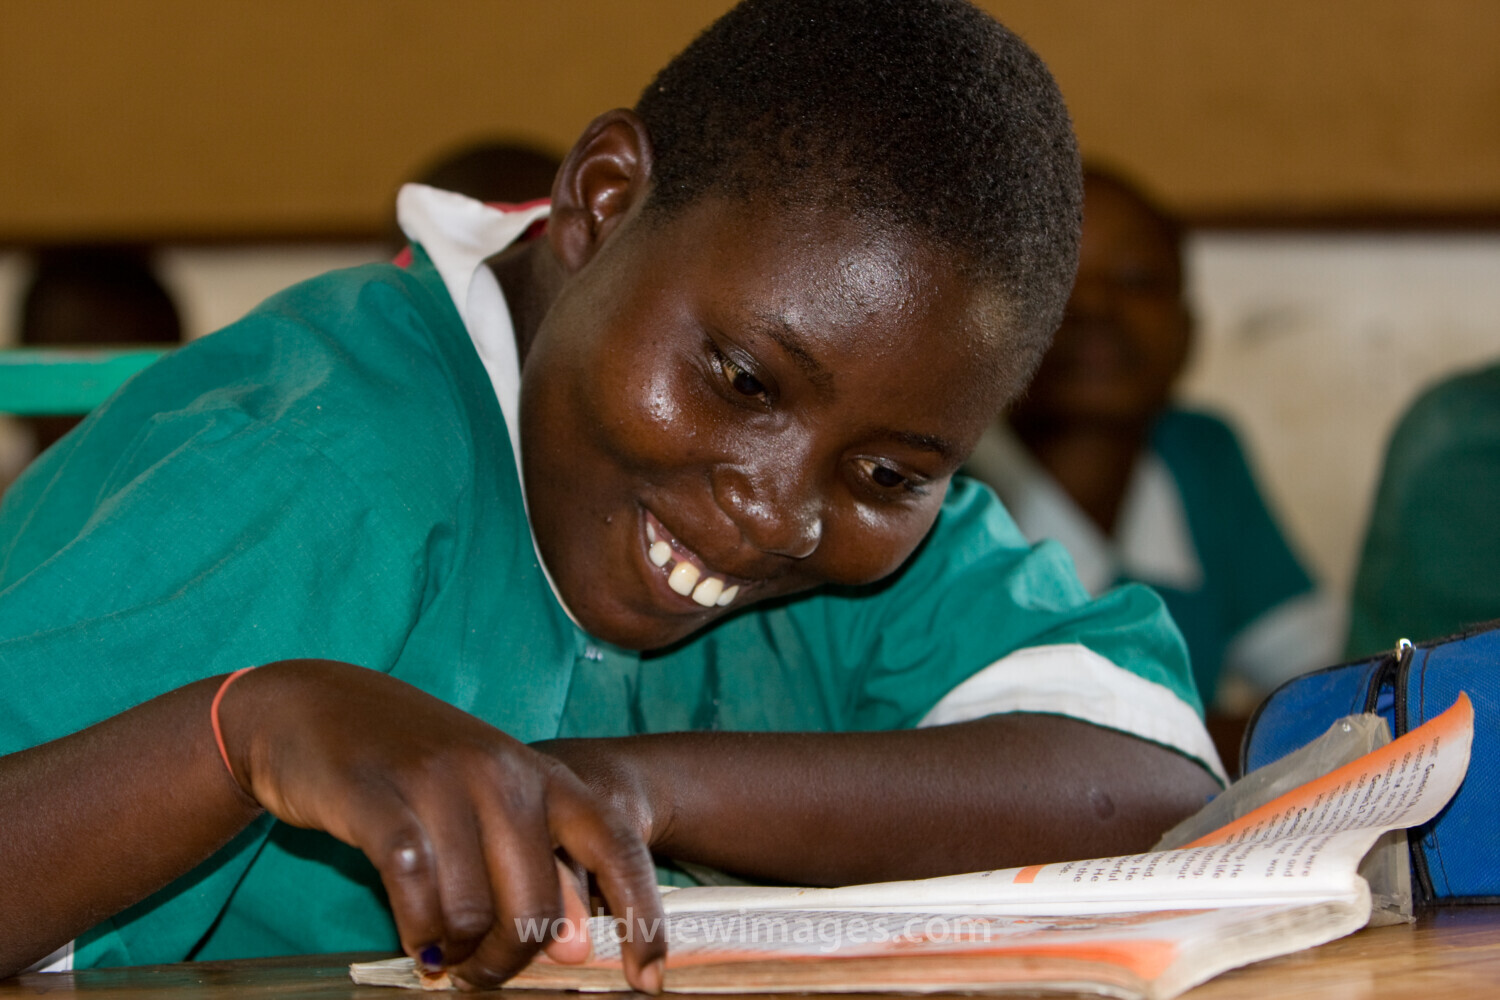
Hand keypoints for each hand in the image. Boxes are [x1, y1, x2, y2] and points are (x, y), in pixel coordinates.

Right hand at [216, 660, 665, 991]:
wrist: (317, 706)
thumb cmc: (416, 766)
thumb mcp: (490, 801)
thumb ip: (538, 862)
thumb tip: (575, 946)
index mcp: (542, 775)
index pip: (614, 844)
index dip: (641, 913)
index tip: (650, 976)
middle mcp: (501, 774)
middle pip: (534, 906)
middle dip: (512, 961)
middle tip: (483, 977)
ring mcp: (440, 783)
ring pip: (474, 912)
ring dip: (461, 953)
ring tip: (445, 957)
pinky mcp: (378, 799)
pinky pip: (414, 889)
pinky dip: (418, 931)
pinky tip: (416, 942)